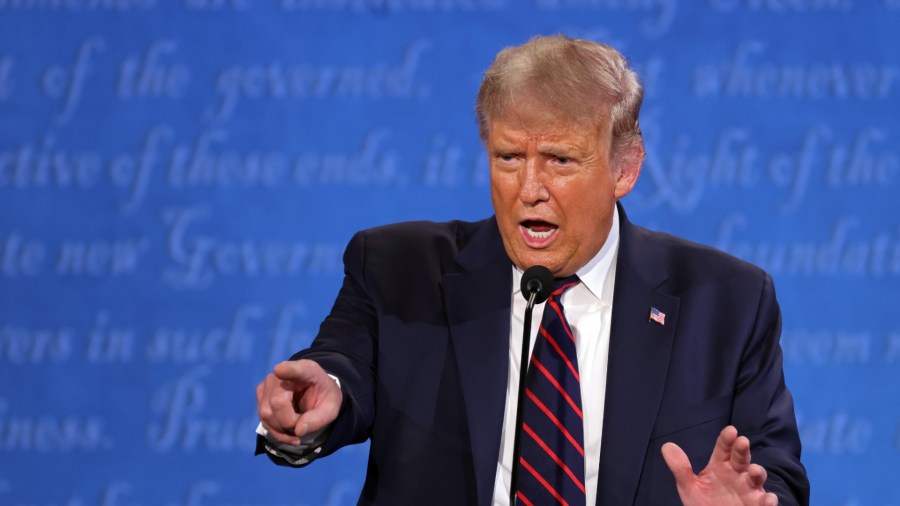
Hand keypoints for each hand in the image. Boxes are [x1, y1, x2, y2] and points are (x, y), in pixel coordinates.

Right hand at [256, 359, 341, 445]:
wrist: (315, 392)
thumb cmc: (323, 397)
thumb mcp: (331, 409)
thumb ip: (318, 419)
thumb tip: (298, 430)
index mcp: (307, 371)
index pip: (295, 369)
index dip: (287, 370)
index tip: (280, 370)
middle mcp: (282, 373)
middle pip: (277, 402)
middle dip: (289, 422)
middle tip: (303, 424)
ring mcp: (268, 383)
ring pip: (266, 413)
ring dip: (282, 429)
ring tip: (297, 429)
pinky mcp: (261, 394)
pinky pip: (263, 419)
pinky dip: (276, 431)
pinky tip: (288, 432)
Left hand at [661, 425, 777, 505]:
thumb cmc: (704, 504)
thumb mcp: (689, 487)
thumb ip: (680, 468)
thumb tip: (666, 446)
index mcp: (721, 466)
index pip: (724, 448)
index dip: (727, 439)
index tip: (730, 430)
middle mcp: (737, 474)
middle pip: (741, 458)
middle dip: (742, 450)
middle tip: (742, 441)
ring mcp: (749, 490)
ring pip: (756, 478)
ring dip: (757, 472)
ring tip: (754, 470)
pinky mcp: (757, 505)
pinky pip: (766, 502)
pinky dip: (769, 501)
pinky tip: (767, 500)